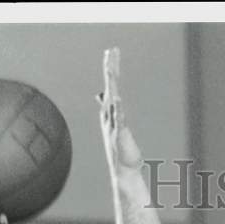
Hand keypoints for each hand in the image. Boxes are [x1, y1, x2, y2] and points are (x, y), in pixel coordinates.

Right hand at [97, 47, 142, 174]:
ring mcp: (112, 125)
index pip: (111, 84)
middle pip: (110, 87)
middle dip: (110, 68)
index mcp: (110, 112)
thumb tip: (102, 96)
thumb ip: (111, 109)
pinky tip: (117, 99)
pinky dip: (117, 109)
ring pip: (112, 100)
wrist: (123, 171)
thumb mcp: (117, 125)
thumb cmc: (122, 150)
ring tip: (111, 68)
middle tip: (111, 50)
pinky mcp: (119, 135)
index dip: (112, 67)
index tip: (112, 51)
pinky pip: (118, 120)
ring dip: (111, 85)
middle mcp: (109, 116)